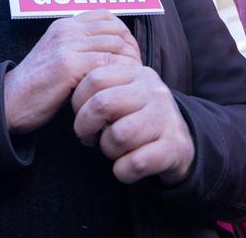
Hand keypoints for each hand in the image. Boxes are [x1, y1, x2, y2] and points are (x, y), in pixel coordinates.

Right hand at [3, 9, 140, 133]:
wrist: (10, 102)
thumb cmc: (38, 87)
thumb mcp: (58, 58)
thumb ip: (81, 49)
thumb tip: (115, 53)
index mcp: (65, 25)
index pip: (106, 16)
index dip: (124, 34)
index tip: (129, 55)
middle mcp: (66, 29)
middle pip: (115, 29)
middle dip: (131, 49)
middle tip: (135, 70)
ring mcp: (67, 44)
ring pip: (114, 45)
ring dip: (128, 64)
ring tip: (130, 81)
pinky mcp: (68, 64)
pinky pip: (106, 63)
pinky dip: (119, 75)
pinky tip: (119, 88)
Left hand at [71, 64, 194, 184]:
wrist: (179, 144)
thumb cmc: (137, 118)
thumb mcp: (122, 95)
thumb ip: (100, 89)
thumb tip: (66, 91)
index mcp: (136, 73)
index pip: (94, 78)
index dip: (77, 102)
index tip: (80, 116)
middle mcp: (153, 91)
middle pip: (102, 104)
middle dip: (85, 126)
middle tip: (88, 137)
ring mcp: (166, 117)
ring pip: (118, 135)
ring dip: (107, 149)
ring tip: (112, 150)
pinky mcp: (174, 146)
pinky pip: (135, 162)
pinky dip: (122, 171)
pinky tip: (125, 167)